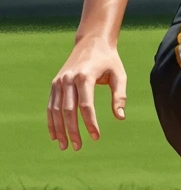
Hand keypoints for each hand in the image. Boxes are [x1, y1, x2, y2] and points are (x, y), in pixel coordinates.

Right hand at [47, 36, 126, 150]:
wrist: (92, 42)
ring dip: (59, 130)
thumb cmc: (109, 60)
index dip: (90, 123)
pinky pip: (51, 106)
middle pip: (69, 110)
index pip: (86, 105)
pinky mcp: (55, 84)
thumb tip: (120, 117)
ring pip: (56, 110)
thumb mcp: (119, 75)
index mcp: (85, 76)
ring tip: (65, 146)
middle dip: (73, 131)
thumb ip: (120, 96)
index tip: (96, 137)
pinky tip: (55, 135)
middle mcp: (69, 79)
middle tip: (79, 147)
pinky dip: (51, 121)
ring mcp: (59, 81)